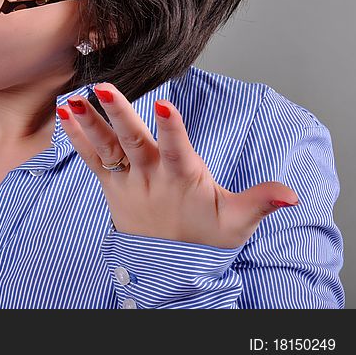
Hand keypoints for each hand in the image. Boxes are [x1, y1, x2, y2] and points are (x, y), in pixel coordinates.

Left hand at [56, 83, 298, 249]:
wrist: (170, 266)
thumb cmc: (206, 236)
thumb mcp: (237, 222)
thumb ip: (260, 202)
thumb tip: (291, 195)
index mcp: (183, 179)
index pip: (177, 149)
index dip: (172, 126)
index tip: (165, 102)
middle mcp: (151, 176)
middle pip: (133, 140)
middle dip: (119, 113)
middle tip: (102, 87)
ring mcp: (128, 180)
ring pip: (107, 147)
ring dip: (89, 121)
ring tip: (73, 97)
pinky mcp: (111, 184)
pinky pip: (91, 158)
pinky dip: (77, 136)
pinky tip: (64, 113)